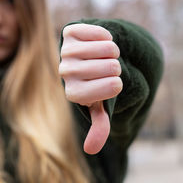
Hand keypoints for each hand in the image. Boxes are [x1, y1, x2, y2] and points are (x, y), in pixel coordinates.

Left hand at [59, 24, 122, 154]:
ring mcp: (65, 52)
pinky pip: (100, 32)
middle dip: (116, 67)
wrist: (83, 58)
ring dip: (113, 51)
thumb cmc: (94, 83)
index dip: (118, 83)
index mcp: (73, 93)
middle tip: (107, 68)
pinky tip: (98, 42)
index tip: (112, 83)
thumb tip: (91, 150)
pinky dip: (106, 36)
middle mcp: (65, 73)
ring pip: (108, 48)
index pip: (111, 87)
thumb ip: (99, 125)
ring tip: (105, 55)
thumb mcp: (99, 104)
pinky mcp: (68, 33)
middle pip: (112, 67)